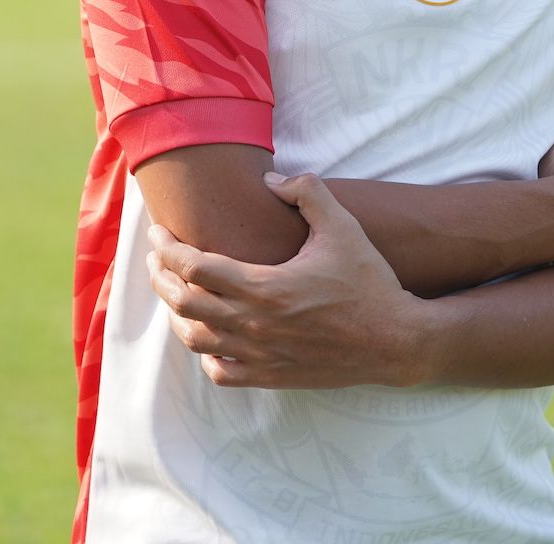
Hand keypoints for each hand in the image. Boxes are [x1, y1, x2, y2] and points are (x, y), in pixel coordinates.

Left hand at [146, 172, 432, 389]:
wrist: (396, 340)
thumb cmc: (368, 282)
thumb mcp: (343, 226)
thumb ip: (308, 191)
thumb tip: (271, 178)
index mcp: (265, 286)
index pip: (195, 267)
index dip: (167, 248)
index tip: (158, 233)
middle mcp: (255, 324)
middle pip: (184, 302)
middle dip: (161, 276)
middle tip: (157, 257)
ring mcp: (261, 354)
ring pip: (195, 338)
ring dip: (176, 313)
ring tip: (173, 291)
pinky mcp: (271, 375)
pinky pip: (220, 372)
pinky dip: (204, 354)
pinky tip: (206, 337)